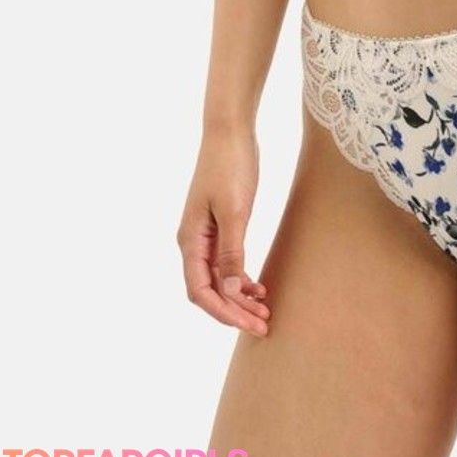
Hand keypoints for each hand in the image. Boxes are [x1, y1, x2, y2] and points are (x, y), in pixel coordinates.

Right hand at [176, 127, 270, 336]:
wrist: (230, 131)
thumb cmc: (231, 166)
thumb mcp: (235, 210)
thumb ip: (232, 251)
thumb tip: (232, 290)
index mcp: (190, 240)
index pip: (201, 291)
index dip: (224, 313)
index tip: (249, 325)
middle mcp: (193, 242)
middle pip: (209, 290)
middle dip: (234, 311)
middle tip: (264, 326)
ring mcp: (205, 234)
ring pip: (219, 278)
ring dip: (240, 298)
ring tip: (266, 311)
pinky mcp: (220, 224)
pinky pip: (227, 262)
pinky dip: (242, 278)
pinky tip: (261, 287)